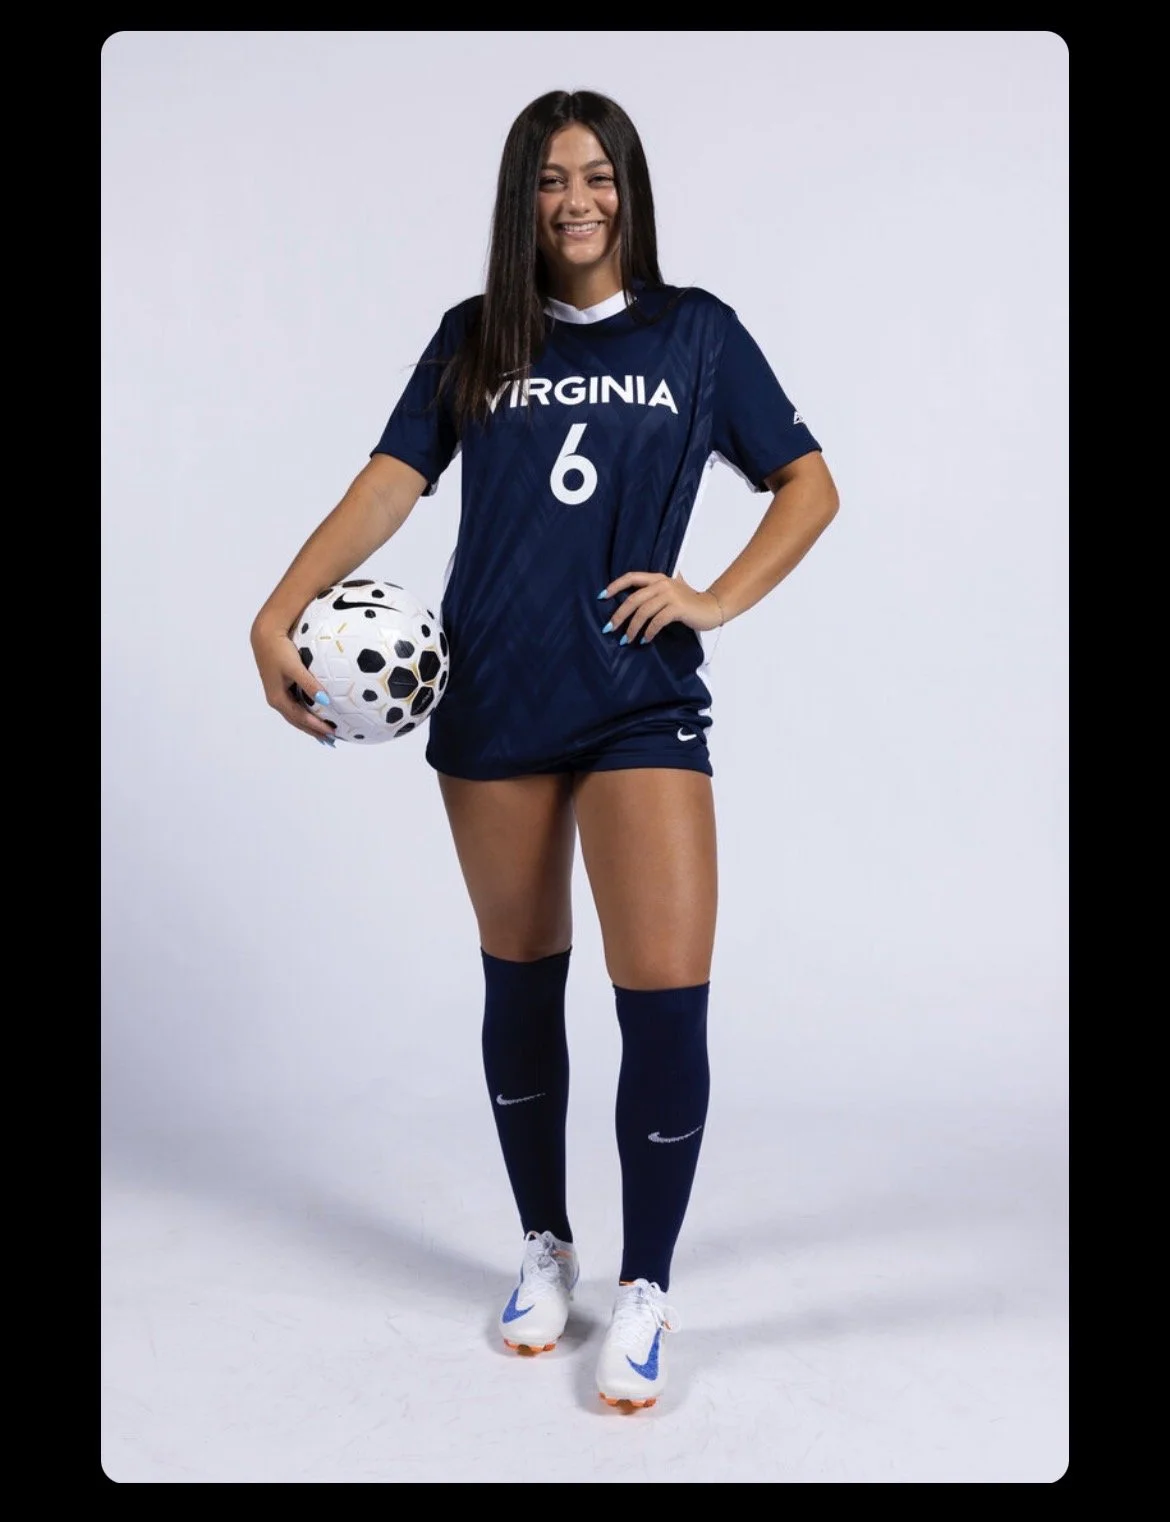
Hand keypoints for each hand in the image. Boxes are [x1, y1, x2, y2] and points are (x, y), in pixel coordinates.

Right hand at [250, 622, 337, 742]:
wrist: (265, 635)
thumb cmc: (280, 651)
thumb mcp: (296, 668)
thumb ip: (310, 684)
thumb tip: (325, 700)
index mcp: (278, 698)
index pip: (301, 718)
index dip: (316, 727)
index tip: (332, 733)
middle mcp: (276, 699)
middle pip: (297, 721)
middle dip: (313, 731)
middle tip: (330, 740)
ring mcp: (277, 693)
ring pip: (295, 714)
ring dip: (308, 724)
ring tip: (323, 732)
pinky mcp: (279, 686)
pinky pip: (294, 705)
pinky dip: (304, 713)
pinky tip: (312, 714)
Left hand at [599, 572, 722, 644]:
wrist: (712, 607)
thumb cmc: (689, 603)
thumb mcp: (670, 593)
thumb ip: (653, 594)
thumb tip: (630, 606)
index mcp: (658, 578)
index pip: (632, 577)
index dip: (615, 585)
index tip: (602, 597)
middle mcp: (663, 584)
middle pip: (633, 598)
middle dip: (619, 615)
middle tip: (610, 628)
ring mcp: (671, 595)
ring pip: (643, 611)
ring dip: (632, 627)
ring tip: (626, 639)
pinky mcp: (678, 608)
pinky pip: (657, 621)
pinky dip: (649, 632)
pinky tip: (645, 640)